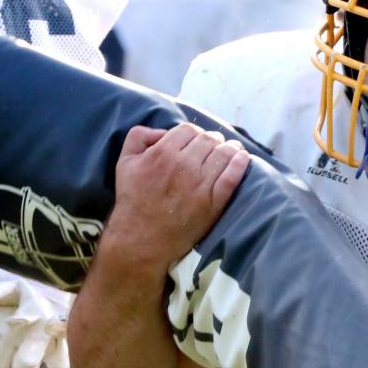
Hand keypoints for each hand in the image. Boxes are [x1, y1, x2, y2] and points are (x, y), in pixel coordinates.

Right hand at [103, 124, 249, 272]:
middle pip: (208, 139)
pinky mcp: (213, 202)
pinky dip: (240, 164)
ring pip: (223, 154)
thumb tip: (163, 131)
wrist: (141, 238)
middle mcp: (183, 165)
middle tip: (215, 145)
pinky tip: (243, 158)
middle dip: (213, 139)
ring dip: (230, 148)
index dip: (195, 133)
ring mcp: (200, 184)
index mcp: (162, 153)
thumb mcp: (125, 162)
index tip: (197, 141)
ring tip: (233, 149)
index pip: (189, 129)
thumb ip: (139, 136)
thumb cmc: (133, 199)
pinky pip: (231, 177)